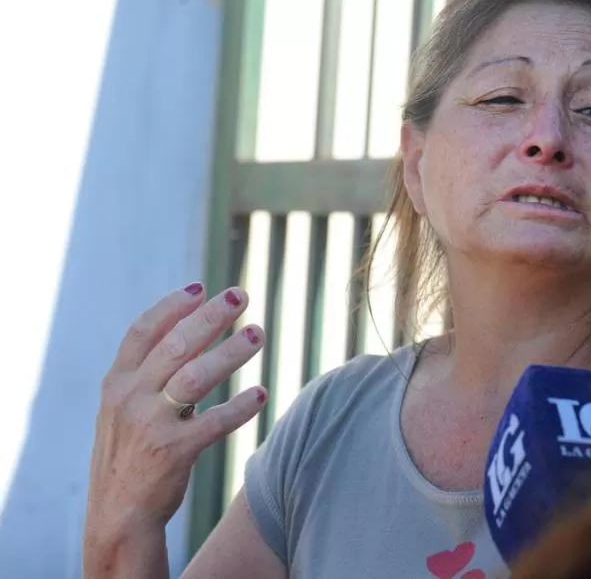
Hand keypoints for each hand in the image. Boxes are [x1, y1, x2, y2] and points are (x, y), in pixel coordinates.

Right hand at [85, 283, 266, 536]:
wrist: (118, 513)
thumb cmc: (131, 451)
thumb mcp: (127, 407)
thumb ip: (153, 373)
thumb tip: (196, 330)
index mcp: (117, 383)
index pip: (142, 331)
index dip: (171, 306)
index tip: (201, 288)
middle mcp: (129, 398)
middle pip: (176, 345)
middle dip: (210, 317)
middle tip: (241, 295)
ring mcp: (149, 425)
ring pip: (196, 377)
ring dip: (230, 353)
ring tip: (258, 334)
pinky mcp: (172, 452)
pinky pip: (213, 422)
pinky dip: (240, 407)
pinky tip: (261, 395)